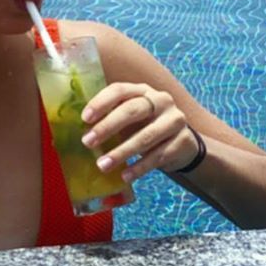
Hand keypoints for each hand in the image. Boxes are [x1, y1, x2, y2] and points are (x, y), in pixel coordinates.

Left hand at [80, 82, 201, 181]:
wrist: (182, 142)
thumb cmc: (145, 127)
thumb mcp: (131, 119)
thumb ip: (111, 119)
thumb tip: (82, 133)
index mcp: (142, 90)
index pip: (120, 90)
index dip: (101, 103)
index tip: (84, 118)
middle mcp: (161, 100)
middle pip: (132, 110)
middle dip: (108, 126)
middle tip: (88, 142)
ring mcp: (174, 120)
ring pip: (146, 136)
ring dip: (121, 152)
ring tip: (102, 165)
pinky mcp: (183, 141)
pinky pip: (158, 156)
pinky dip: (139, 167)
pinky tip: (125, 176)